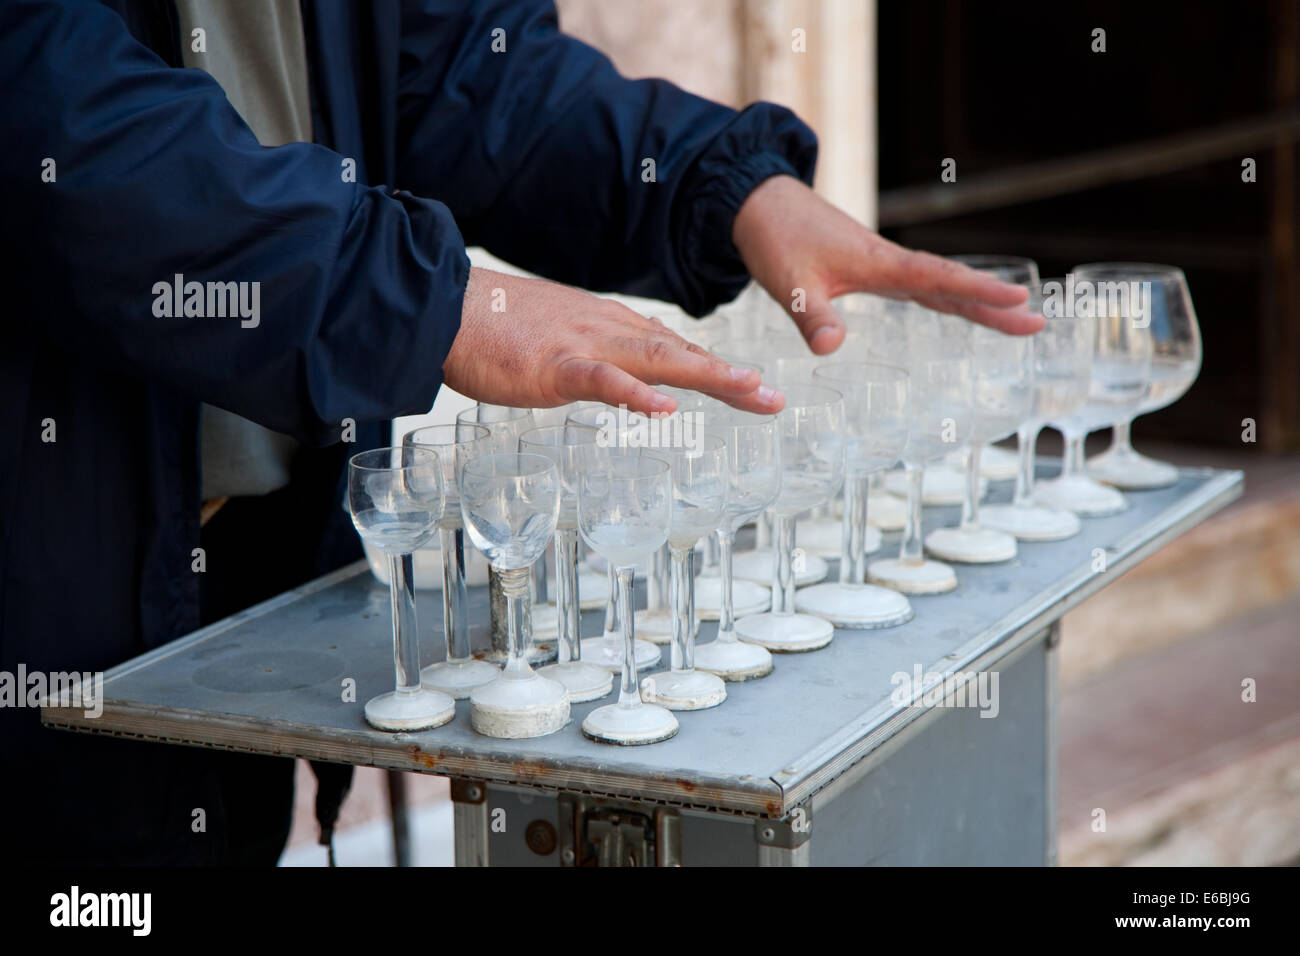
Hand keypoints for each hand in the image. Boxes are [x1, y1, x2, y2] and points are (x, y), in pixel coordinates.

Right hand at [442, 268, 783, 415]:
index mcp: (609, 327)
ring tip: (748, 390)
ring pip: (655, 361)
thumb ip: (596, 357)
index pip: (673, 349)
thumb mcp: (560, 338)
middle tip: (773, 400)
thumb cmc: (496, 327)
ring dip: (705, 374)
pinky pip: (600, 380)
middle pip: (680, 354)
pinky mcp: (553, 366)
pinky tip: (663, 407)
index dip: (716, 368)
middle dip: (730, 378)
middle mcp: (607, 331)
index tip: (754, 388)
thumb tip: (625, 378)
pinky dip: (633, 394)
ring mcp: (583, 346)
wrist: (448, 307)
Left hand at [732, 175, 1044, 352]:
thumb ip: (811, 316)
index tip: (1019, 300)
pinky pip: (920, 285)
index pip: (938, 280)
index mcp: (878, 263)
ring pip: (939, 285)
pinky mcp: (869, 267)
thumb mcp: (789, 284)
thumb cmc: (775, 239)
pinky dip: (946, 296)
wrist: (758, 204)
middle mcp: (888, 262)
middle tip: (1037, 324)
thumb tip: (832, 348)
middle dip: (993, 305)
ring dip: (976, 302)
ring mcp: (881, 264)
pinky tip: (958, 306)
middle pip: (951, 285)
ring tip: (1017, 320)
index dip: (978, 292)